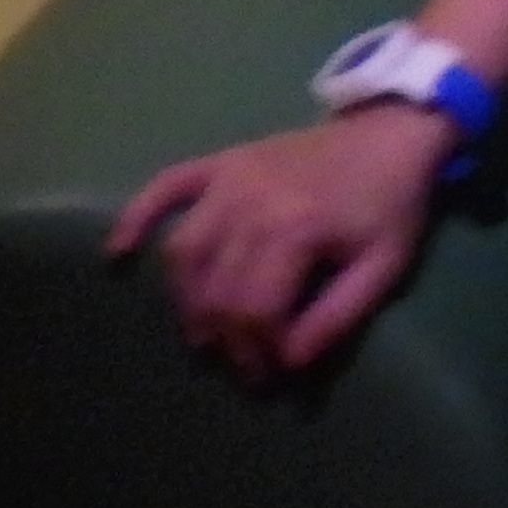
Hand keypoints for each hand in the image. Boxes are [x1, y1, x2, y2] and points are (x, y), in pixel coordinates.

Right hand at [103, 104, 455, 382]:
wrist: (392, 132)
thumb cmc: (391, 204)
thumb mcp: (382, 267)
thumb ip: (336, 317)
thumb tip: (289, 361)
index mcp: (292, 230)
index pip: (253, 312)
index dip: (256, 353)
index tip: (269, 375)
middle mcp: (248, 203)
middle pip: (215, 290)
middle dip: (224, 338)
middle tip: (240, 363)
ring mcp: (228, 178)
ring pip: (183, 251)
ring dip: (186, 299)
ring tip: (204, 332)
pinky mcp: (220, 162)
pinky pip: (165, 187)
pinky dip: (135, 219)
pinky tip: (115, 253)